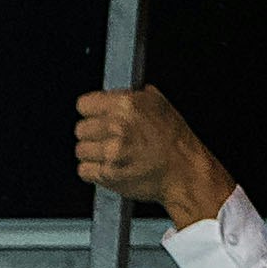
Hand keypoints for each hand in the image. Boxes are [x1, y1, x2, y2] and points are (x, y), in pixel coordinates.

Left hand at [70, 83, 235, 226]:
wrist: (185, 172)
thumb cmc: (174, 140)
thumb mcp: (160, 105)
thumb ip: (133, 97)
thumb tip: (113, 94)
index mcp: (126, 104)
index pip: (84, 105)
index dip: (92, 113)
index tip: (98, 119)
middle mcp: (117, 126)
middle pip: (81, 129)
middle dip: (94, 135)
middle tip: (110, 141)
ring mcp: (112, 151)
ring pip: (81, 150)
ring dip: (94, 154)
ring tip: (113, 156)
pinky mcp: (108, 173)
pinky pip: (84, 170)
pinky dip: (94, 172)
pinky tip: (111, 168)